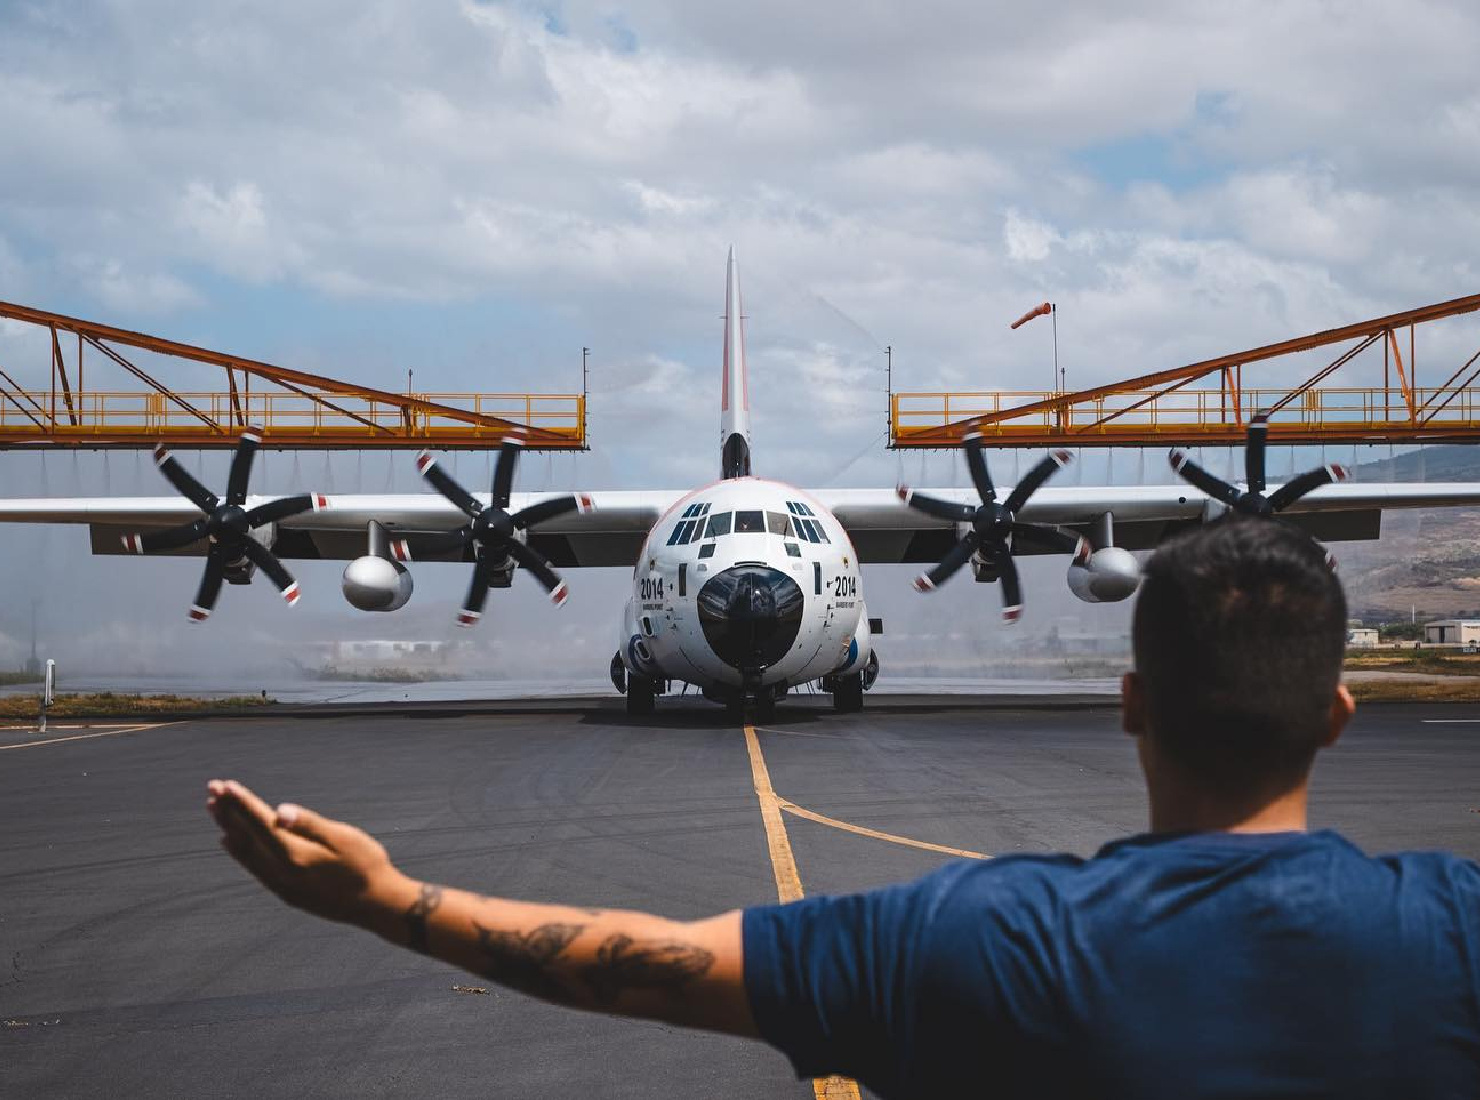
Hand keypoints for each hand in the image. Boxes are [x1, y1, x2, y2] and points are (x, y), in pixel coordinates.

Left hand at [207, 779, 412, 927]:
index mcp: (295, 857)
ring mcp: (281, 886)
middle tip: (212, 789)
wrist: (377, 906)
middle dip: (229, 812)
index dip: (242, 803)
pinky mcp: (287, 893)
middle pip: (246, 837)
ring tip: (215, 809)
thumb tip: (280, 811)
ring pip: (245, 853)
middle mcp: (281, 874)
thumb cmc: (366, 866)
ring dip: (229, 828)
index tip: (225, 785)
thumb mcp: (343, 838)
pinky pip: (253, 868)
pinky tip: (231, 842)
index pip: (261, 823)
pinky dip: (239, 851)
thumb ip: (309, 824)